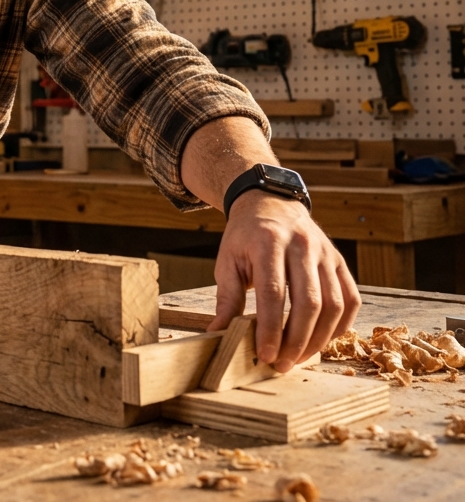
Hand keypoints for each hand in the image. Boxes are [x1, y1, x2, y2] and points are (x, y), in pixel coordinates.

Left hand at [208, 191, 359, 370]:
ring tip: (299, 357)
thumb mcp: (227, 261)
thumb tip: (218, 334)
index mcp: (267, 242)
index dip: (271, 328)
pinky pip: (350, 299)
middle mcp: (301, 245)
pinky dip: (341, 325)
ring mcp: (325, 252)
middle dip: (297, 340)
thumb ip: (226, 298)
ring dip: (319, 339)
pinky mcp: (339, 261)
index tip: (265, 355)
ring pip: (333, 304)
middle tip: (283, 364)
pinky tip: (323, 340)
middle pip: (308, 302)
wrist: (270, 204)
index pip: (272, 292)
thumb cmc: (245, 237)